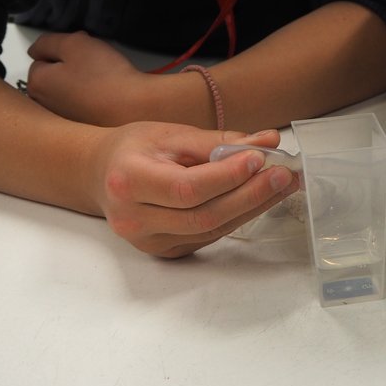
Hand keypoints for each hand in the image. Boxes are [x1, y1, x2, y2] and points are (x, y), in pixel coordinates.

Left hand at [27, 30, 155, 125]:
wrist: (134, 108)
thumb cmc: (106, 77)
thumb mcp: (74, 44)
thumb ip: (48, 42)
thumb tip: (36, 49)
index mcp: (37, 83)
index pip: (40, 57)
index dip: (63, 50)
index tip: (81, 53)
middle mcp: (43, 105)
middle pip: (51, 75)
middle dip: (67, 67)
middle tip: (92, 65)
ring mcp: (61, 118)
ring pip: (65, 89)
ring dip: (78, 83)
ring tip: (100, 81)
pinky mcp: (78, 126)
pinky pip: (78, 104)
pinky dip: (88, 99)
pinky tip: (104, 96)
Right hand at [85, 124, 298, 256]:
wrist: (101, 175)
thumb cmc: (135, 148)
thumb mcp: (170, 134)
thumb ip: (218, 140)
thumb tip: (268, 140)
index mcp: (128, 181)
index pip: (186, 188)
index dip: (226, 177)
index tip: (259, 158)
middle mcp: (133, 219)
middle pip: (203, 216)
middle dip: (250, 195)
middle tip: (284, 174)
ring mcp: (148, 242)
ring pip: (211, 230)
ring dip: (252, 207)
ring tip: (282, 184)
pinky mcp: (164, 252)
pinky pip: (208, 236)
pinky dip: (236, 217)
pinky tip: (258, 199)